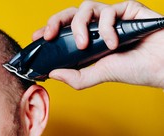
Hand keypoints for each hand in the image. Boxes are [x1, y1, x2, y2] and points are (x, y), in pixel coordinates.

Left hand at [32, 1, 163, 89]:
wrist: (161, 66)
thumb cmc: (134, 70)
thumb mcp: (99, 76)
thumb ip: (76, 77)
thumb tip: (52, 74)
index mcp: (88, 41)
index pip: (63, 31)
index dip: (48, 30)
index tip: (35, 38)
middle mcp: (97, 27)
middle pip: (69, 14)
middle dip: (54, 22)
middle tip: (48, 36)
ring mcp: (111, 17)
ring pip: (86, 8)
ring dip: (79, 26)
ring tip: (84, 45)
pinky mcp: (127, 9)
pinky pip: (108, 10)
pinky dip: (106, 27)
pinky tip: (113, 43)